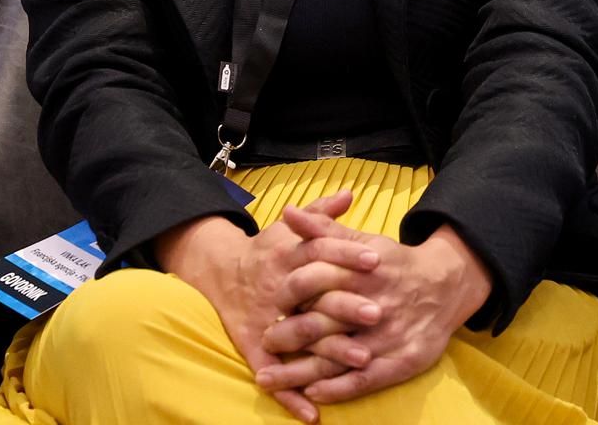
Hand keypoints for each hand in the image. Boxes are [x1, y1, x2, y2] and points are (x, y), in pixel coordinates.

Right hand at [156, 191, 379, 422]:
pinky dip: (291, 395)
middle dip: (345, 306)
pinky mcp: (255, 349)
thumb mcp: (288, 229)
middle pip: (312, 297)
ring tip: (362, 359)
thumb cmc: (266, 251)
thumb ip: (320, 215)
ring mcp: (266, 322)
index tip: (378, 258)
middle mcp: (276, 291)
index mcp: (286, 258)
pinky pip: (273, 374)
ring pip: (299, 337)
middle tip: (377, 313)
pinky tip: (314, 414)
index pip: (320, 252)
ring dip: (330, 352)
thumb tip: (349, 194)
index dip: (348, 254)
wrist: (220, 274)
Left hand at [254, 207, 491, 404]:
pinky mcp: (400, 362)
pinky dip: (336, 388)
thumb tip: (287, 212)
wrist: (446, 284)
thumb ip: (323, 229)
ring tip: (268, 379)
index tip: (271, 303)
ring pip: (336, 357)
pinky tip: (311, 393)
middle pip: (322, 322)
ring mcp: (386, 338)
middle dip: (288, 335)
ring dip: (300, 372)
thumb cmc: (393, 263)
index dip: (290, 292)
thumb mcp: (361, 240)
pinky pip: (363, 380)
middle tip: (266, 340)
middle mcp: (372, 306)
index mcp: (361, 273)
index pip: (317, 281)